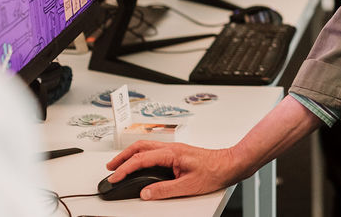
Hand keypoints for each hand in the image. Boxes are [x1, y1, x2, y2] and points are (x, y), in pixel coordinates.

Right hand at [106, 141, 242, 199]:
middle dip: (122, 157)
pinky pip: (154, 150)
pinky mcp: (178, 153)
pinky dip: (141, 156)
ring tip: (120, 165)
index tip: (114, 178)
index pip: (141, 159)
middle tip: (110, 168)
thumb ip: (164, 190)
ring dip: (131, 155)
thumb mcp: (188, 186)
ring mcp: (174, 149)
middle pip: (139, 147)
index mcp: (172, 153)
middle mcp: (172, 148)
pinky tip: (140, 163)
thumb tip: (145, 193)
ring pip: (146, 147)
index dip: (124, 169)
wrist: (230, 164)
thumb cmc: (214, 171)